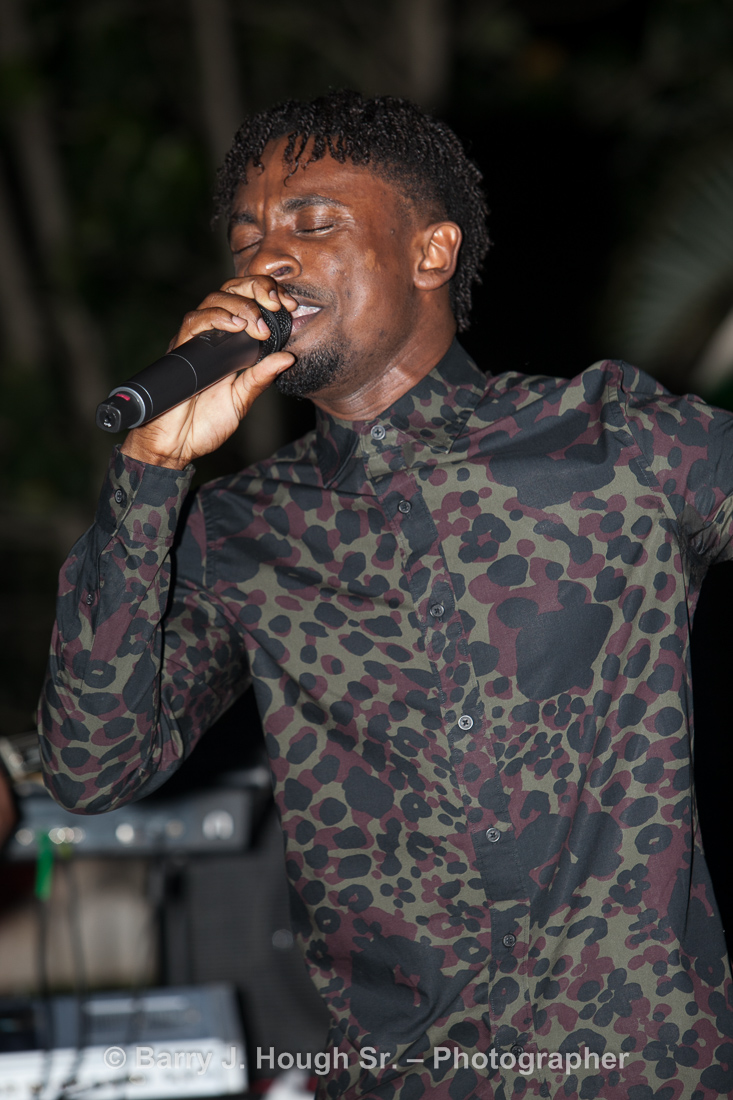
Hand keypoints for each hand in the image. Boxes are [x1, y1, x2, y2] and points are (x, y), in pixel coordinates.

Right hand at [120, 276, 296, 469]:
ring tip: (257, 323)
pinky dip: (215, 318)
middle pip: (230, 290)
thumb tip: (289, 358)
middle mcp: (210, 336)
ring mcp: (193, 341)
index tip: (289, 304)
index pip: (246, 301)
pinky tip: (235, 325)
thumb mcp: (242, 399)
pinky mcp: (179, 350)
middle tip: (277, 303)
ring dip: (240, 305)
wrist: (176, 445)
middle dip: (256, 288)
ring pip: (213, 300)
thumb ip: (261, 377)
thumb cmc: (204, 424)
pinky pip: (194, 323)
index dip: (267, 295)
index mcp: (228, 343)